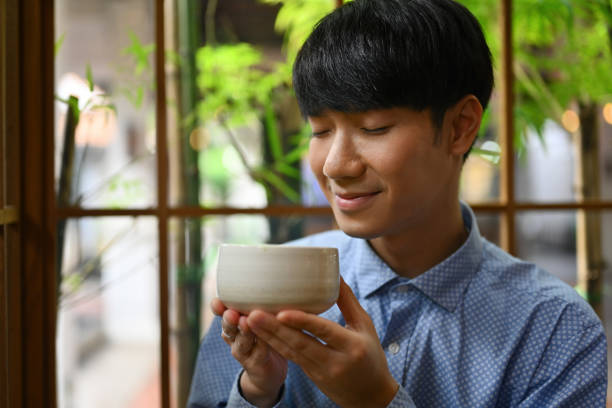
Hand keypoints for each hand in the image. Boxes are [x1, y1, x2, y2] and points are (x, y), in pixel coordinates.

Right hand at [211, 299, 286, 406]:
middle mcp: (234, 337)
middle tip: (231, 312)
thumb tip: (271, 277)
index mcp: (233, 322)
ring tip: (245, 322)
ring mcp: (244, 352)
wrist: (268, 369)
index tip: (217, 301)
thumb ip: (260, 301)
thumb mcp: (261, 315)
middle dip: (228, 320)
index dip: (218, 307)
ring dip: (243, 332)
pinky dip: (262, 344)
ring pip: (241, 342)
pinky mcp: (256, 364)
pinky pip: (259, 352)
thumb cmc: (266, 334)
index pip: (222, 312)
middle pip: (228, 328)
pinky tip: (265, 337)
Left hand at [247, 278, 398, 407]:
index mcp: (352, 346)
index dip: (302, 322)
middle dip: (274, 329)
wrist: (371, 396)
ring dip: (268, 337)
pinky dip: (275, 345)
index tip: (281, 312)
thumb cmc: (371, 356)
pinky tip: (261, 333)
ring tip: (250, 321)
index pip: (324, 332)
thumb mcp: (365, 326)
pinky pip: (291, 358)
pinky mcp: (311, 375)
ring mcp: (321, 371)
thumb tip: (335, 274)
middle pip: (300, 343)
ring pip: (291, 352)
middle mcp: (335, 361)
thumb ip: (348, 301)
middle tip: (253, 314)